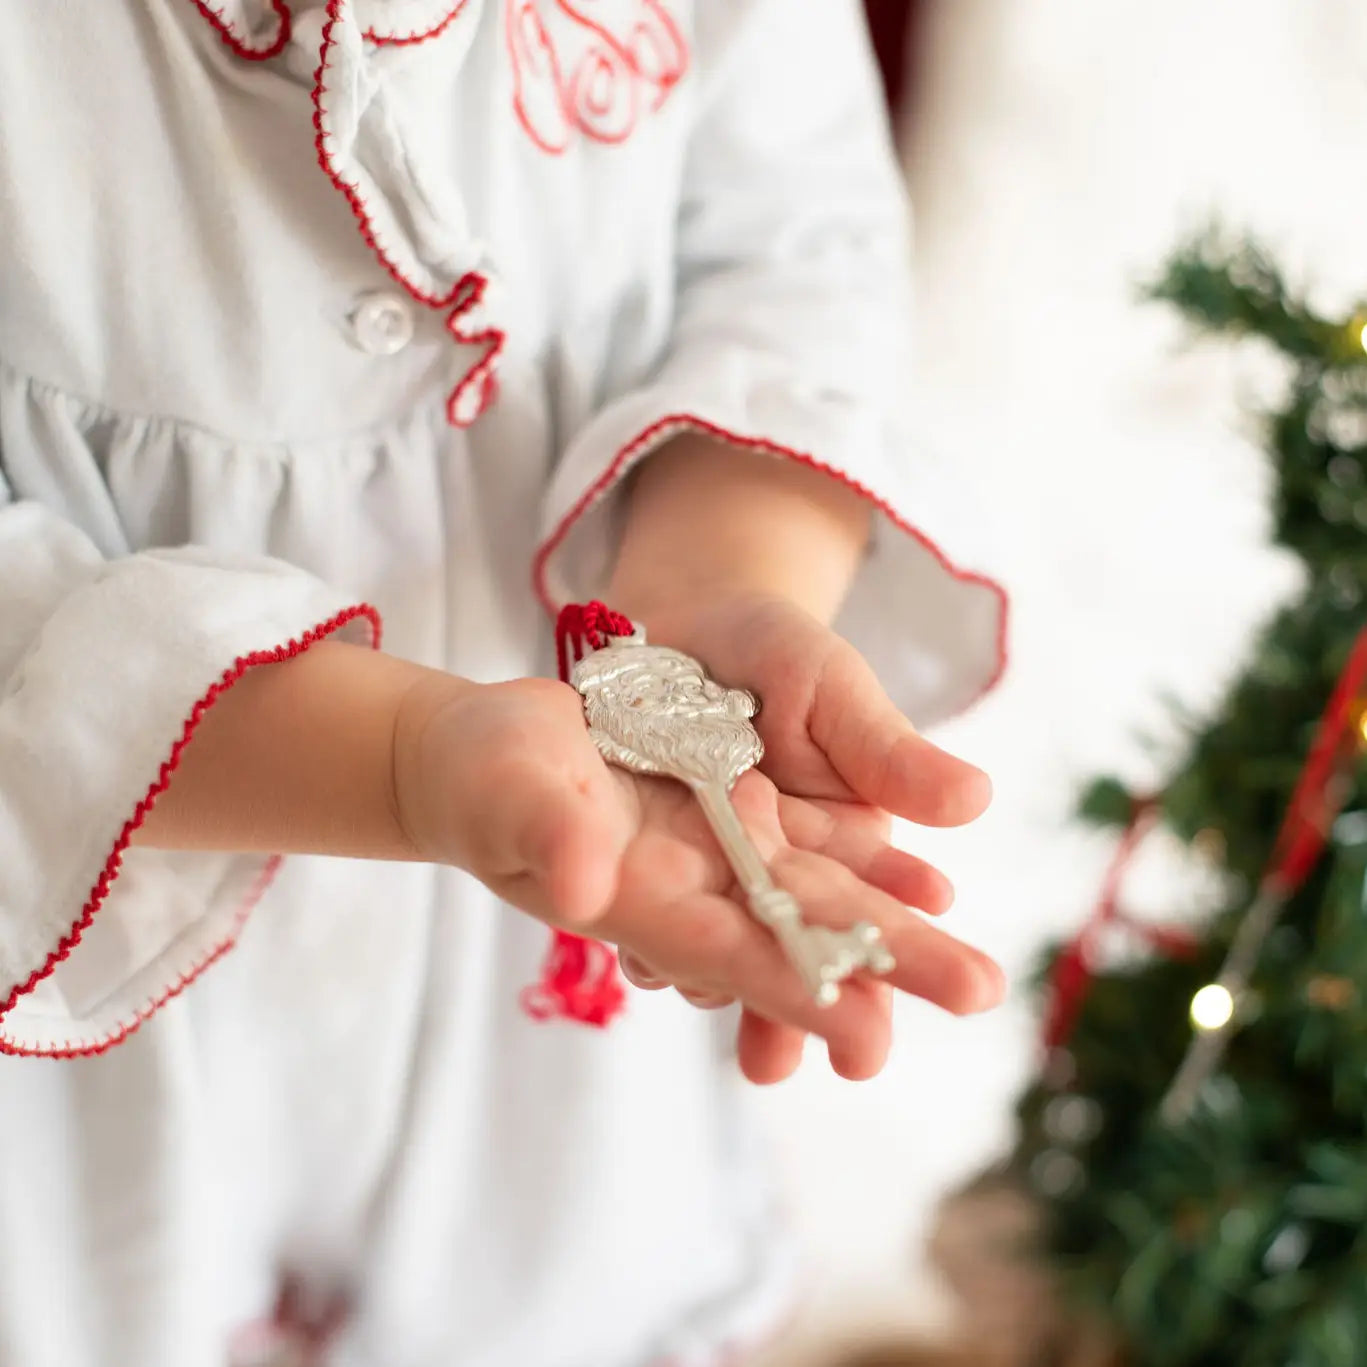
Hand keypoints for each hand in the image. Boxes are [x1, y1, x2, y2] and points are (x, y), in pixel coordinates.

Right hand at [392, 648, 1001, 1083]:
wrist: (489, 747)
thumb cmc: (477, 772)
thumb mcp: (503, 785)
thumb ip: (543, 829)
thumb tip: (586, 883)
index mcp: (634, 902)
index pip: (727, 952)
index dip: (796, 989)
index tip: (870, 1028)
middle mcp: (689, 891)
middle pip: (797, 933)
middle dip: (882, 967)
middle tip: (977, 991)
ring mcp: (713, 855)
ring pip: (816, 896)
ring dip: (892, 927)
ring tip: (972, 963)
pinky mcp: (725, 813)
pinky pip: (808, 842)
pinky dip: (865, 859)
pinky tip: (927, 875)